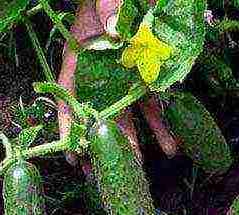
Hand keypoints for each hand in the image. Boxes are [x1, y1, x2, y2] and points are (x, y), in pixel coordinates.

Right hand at [57, 0, 176, 166]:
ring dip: (132, 144)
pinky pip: (152, 106)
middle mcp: (98, 76)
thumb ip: (110, 10)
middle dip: (103, 146)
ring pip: (126, 118)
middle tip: (104, 173)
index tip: (72, 154)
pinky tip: (170, 146)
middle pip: (98, 117)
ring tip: (139, 169)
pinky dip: (161, 126)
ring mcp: (122, 80)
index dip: (69, 128)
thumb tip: (116, 32)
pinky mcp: (144, 78)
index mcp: (79, 60)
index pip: (69, 98)